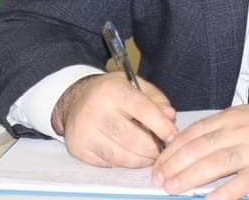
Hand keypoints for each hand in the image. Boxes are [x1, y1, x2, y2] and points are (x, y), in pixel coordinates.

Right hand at [51, 72, 176, 167]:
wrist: (75, 100)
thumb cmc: (110, 93)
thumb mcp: (134, 85)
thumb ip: (156, 99)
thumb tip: (170, 117)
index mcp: (112, 90)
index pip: (143, 110)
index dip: (162, 126)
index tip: (173, 136)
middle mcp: (95, 110)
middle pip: (133, 139)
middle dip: (153, 149)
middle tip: (162, 150)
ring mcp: (85, 131)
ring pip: (122, 156)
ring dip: (141, 160)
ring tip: (150, 155)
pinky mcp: (79, 148)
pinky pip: (110, 164)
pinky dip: (125, 163)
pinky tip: (131, 155)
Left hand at [151, 99, 248, 199]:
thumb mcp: (247, 118)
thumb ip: (222, 130)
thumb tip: (192, 147)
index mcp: (231, 117)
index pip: (193, 132)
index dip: (172, 149)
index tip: (157, 163)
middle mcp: (239, 130)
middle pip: (199, 147)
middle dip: (174, 164)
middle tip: (158, 179)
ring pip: (215, 161)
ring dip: (190, 176)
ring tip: (172, 188)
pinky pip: (243, 181)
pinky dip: (224, 192)